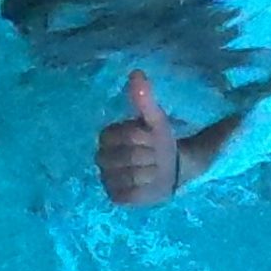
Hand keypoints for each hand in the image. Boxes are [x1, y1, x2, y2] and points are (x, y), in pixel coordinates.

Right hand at [97, 70, 179, 205]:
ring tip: (156, 170)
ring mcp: (107, 179)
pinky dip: (147, 190)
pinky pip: (133, 194)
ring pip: (134, 176)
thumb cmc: (158, 142)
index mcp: (107, 136)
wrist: (168, 169)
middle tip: (158, 156)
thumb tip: (137, 72)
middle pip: (132, 156)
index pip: (128, 134)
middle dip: (153, 155)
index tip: (153, 137)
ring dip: (153, 173)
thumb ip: (144, 99)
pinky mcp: (115, 198)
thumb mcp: (154, 120)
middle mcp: (102, 158)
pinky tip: (151, 184)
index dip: (147, 137)